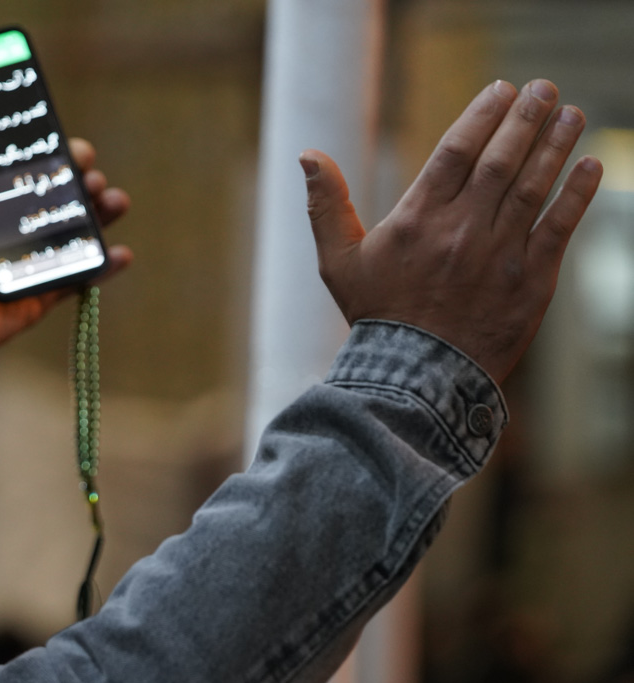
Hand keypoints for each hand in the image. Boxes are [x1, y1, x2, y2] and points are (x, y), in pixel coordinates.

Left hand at [0, 99, 132, 349]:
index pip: (34, 166)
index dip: (57, 151)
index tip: (70, 144)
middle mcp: (19, 223)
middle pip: (65, 191)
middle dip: (86, 177)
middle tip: (89, 175)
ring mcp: (38, 255)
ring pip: (83, 227)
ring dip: (105, 210)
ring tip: (112, 202)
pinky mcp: (49, 287)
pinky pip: (86, 273)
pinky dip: (108, 264)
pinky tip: (121, 253)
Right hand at [303, 79, 602, 383]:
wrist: (414, 376)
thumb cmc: (377, 317)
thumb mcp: (338, 261)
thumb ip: (326, 205)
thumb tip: (308, 154)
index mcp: (417, 220)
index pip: (456, 152)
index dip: (482, 116)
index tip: (502, 90)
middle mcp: (461, 230)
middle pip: (500, 160)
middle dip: (526, 120)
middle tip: (544, 90)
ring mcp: (499, 254)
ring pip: (533, 187)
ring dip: (555, 146)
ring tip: (571, 115)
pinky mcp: (530, 281)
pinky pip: (559, 228)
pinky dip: (577, 194)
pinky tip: (590, 165)